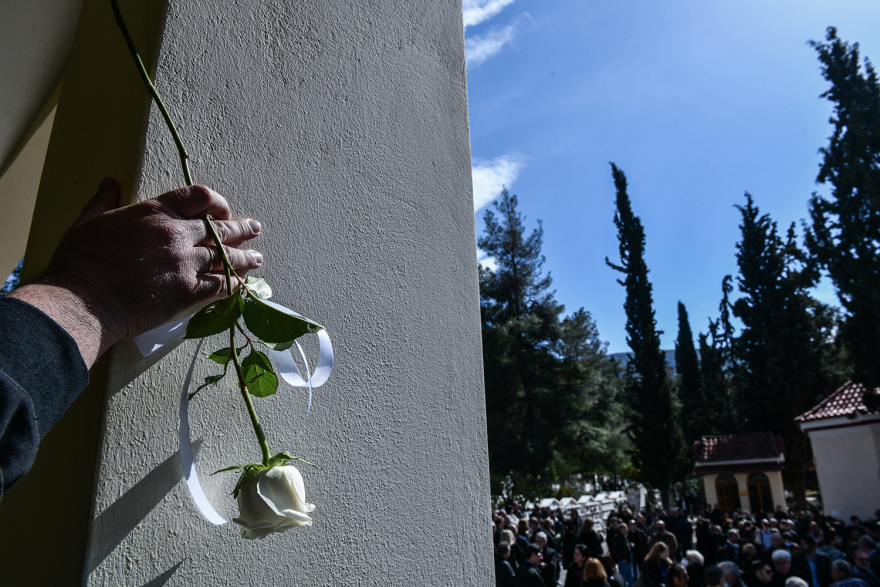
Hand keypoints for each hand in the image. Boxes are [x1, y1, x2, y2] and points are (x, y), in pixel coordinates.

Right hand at [10, 178, 261, 365]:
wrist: (84, 301)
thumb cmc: (80, 262)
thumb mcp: (88, 221)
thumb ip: (104, 201)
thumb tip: (109, 182)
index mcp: (153, 212)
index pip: (197, 197)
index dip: (216, 202)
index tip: (222, 210)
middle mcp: (175, 233)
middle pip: (219, 228)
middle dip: (240, 229)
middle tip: (254, 230)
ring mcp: (184, 262)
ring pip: (225, 256)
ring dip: (245, 258)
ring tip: (257, 259)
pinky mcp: (187, 291)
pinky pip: (220, 285)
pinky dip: (235, 285)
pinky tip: (243, 286)